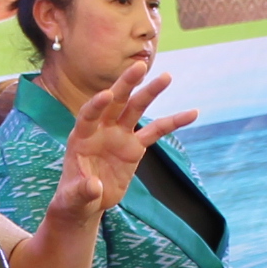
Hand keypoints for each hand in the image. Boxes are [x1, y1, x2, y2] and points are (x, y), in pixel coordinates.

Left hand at [50, 68, 196, 222]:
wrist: (86, 201)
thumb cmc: (74, 197)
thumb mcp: (73, 198)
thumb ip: (82, 191)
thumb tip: (94, 187)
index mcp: (81, 137)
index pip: (88, 115)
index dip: (96, 105)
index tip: (106, 95)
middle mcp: (101, 129)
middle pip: (114, 102)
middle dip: (126, 84)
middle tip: (140, 66)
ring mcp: (119, 135)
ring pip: (136, 109)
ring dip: (150, 92)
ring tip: (167, 76)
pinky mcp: (135, 146)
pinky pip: (156, 131)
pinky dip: (173, 122)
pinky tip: (192, 113)